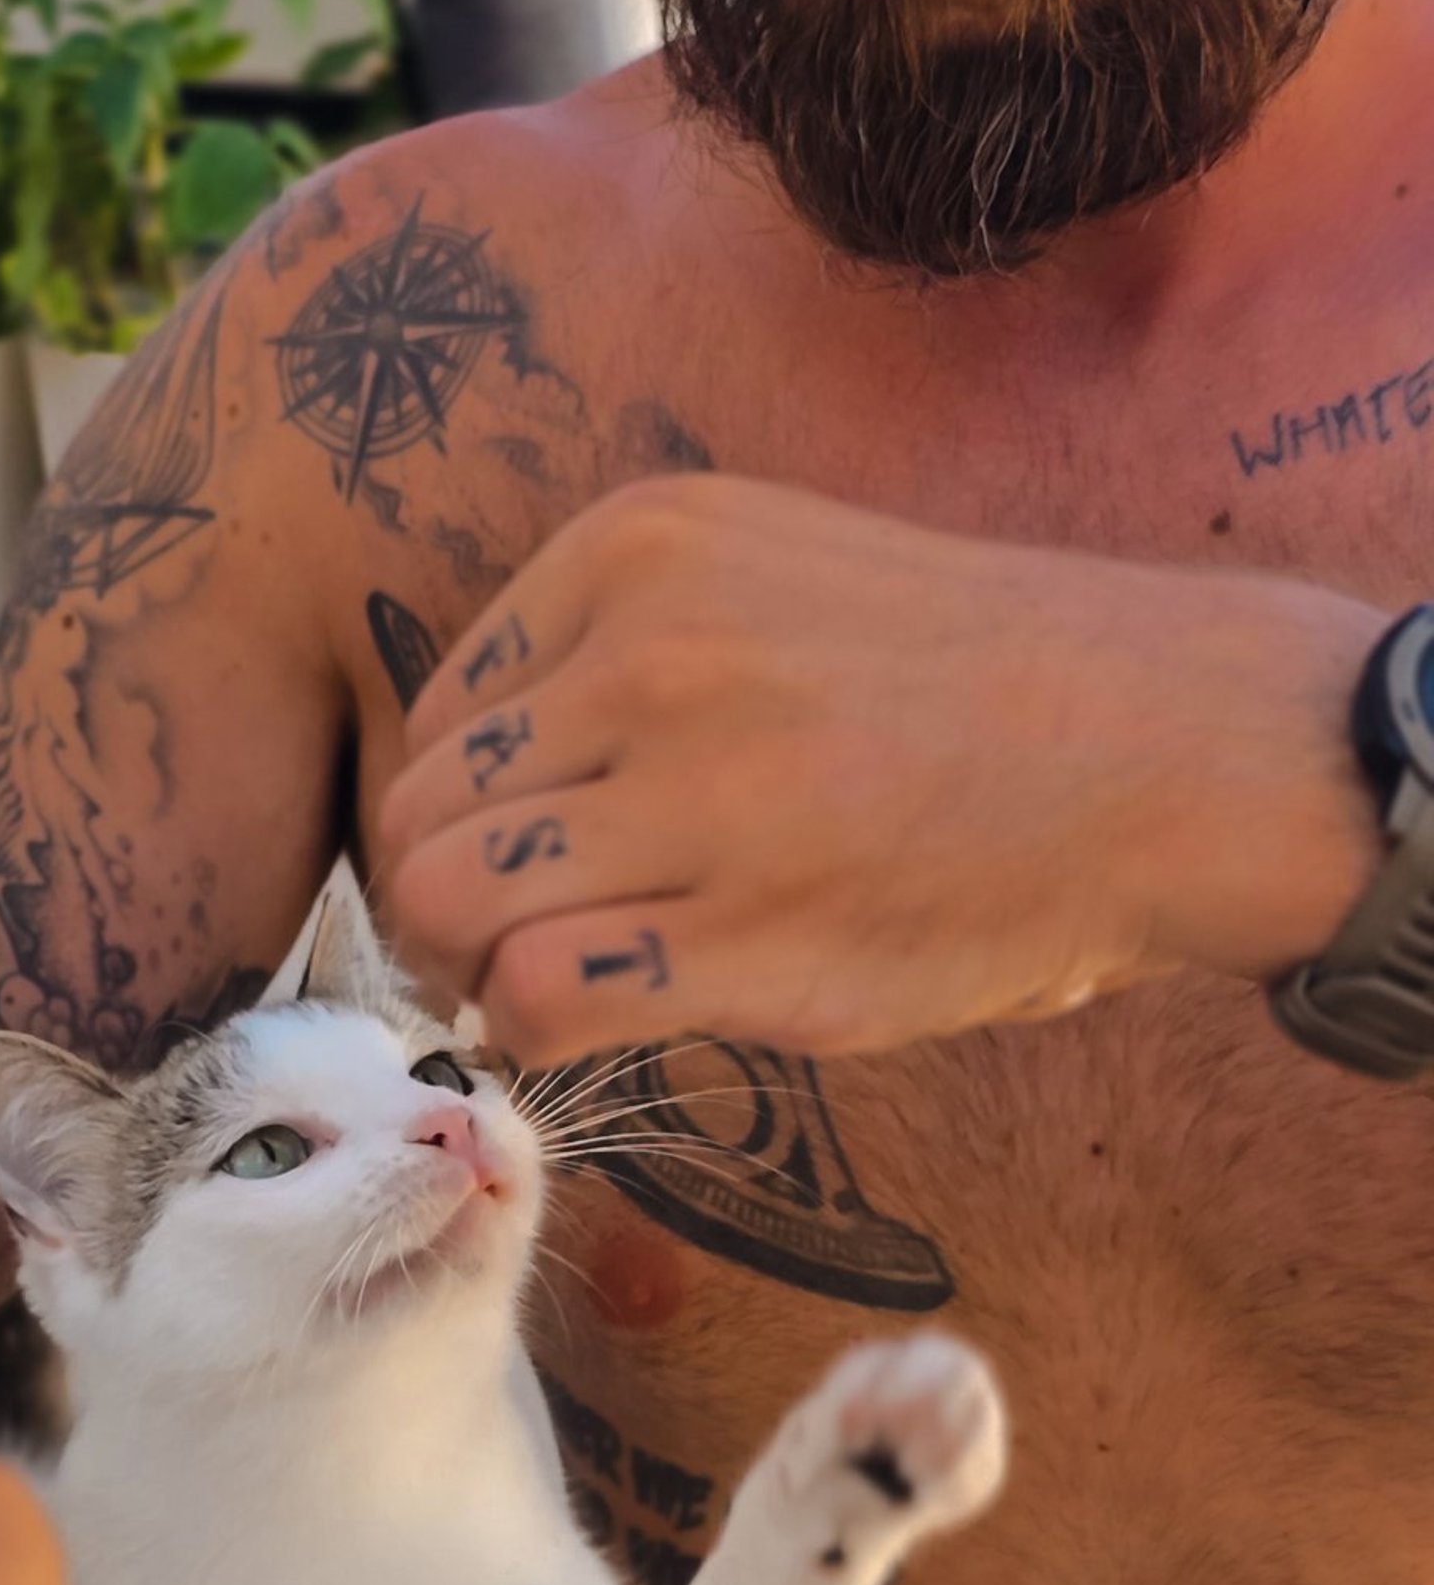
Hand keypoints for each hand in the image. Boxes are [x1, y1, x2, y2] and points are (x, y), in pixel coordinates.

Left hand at [381, 473, 1382, 1064]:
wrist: (1166, 748)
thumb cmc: (976, 684)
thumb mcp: (771, 577)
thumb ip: (623, 653)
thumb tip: (484, 796)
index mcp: (635, 551)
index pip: (440, 719)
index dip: (463, 818)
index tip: (532, 869)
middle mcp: (643, 656)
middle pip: (418, 819)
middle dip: (439, 910)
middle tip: (509, 958)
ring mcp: (696, 792)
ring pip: (448, 906)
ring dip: (474, 976)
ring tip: (550, 992)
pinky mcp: (747, 929)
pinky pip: (537, 993)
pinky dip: (534, 1033)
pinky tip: (598, 1031)